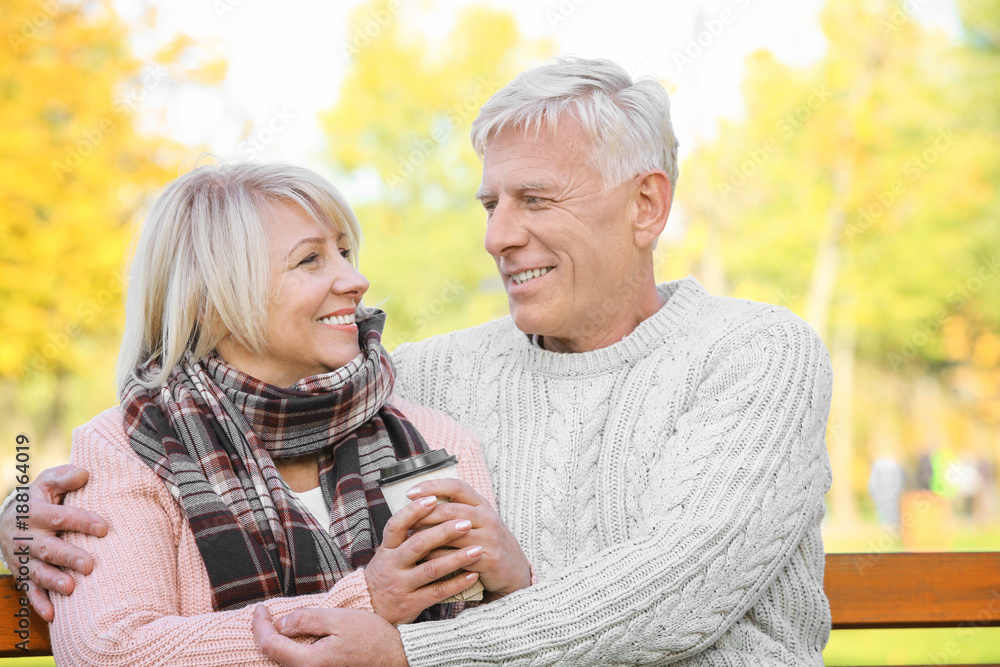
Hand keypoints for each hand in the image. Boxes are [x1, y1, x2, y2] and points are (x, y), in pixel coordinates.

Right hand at [0, 465, 107, 620]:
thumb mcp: (46, 482)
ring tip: (71, 588)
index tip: (104, 528)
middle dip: (68, 557)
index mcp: (34, 513)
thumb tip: (85, 473)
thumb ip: (64, 477)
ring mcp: (24, 558)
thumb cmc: (38, 499)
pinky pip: (29, 591)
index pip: (60, 517)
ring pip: (38, 572)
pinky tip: (52, 614)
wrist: (6, 521)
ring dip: (53, 581)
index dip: (82, 521)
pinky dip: (39, 603)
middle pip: (48, 548)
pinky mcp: (23, 574)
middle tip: (90, 565)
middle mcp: (27, 537)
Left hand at [253, 605, 407, 666]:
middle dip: (263, 634)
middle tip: (263, 615)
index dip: (260, 625)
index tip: (260, 609)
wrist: (395, 659)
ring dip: (275, 642)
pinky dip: (288, 650)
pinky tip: (292, 637)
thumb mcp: (339, 619)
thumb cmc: (372, 638)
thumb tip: (281, 623)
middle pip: (272, 656)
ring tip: (274, 624)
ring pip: (283, 661)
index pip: (270, 644)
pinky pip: (296, 663)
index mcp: (310, 661)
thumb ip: (307, 620)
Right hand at [366, 495, 483, 624]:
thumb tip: (429, 505)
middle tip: (466, 523)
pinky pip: (438, 592)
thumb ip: (405, 535)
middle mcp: (392, 565)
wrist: (370, 610)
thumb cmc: (386, 574)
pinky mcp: (412, 604)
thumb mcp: (388, 553)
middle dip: (443, 532)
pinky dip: (457, 583)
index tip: (432, 498)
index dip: (413, 511)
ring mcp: (402, 585)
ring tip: (477, 550)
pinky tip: (473, 575)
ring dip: (456, 558)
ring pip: (431, 569)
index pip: (397, 525)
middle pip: (418, 544)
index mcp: (387, 548)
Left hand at [406, 479, 529, 596]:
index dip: (433, 486)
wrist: (515, 574)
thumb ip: (457, 512)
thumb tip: (422, 504)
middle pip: (451, 510)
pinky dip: (439, 556)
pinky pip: (458, 556)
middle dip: (424, 514)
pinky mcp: (489, 559)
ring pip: (453, 533)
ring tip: (409, 539)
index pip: (457, 486)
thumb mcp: (479, 523)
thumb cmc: (489, 545)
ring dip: (428, 536)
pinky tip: (424, 558)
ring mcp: (490, 538)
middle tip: (404, 519)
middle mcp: (488, 518)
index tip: (410, 492)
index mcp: (482, 505)